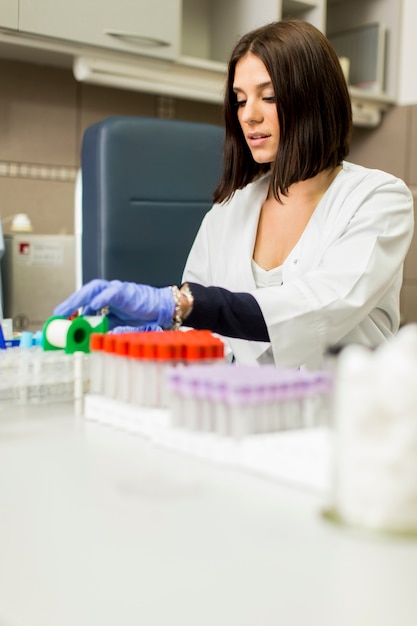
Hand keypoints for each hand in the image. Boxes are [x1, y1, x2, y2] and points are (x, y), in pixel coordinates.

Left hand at [53, 279, 174, 328]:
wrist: (161, 308)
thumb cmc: (142, 314)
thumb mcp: (118, 323)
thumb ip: (104, 326)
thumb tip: (89, 336)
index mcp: (106, 299)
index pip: (84, 301)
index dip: (71, 309)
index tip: (59, 319)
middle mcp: (109, 292)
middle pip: (85, 293)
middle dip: (71, 302)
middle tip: (58, 314)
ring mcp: (117, 291)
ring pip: (94, 289)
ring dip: (80, 298)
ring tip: (69, 309)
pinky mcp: (127, 292)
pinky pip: (112, 293)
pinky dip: (102, 298)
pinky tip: (93, 304)